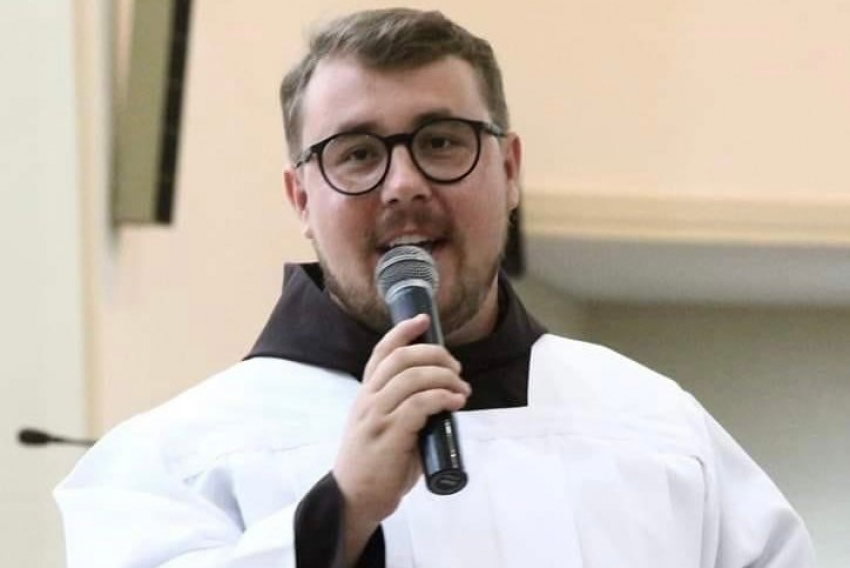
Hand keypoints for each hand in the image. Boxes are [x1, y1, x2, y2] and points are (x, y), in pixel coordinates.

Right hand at [333, 314, 469, 562]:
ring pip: (412, 378)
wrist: (355, 499)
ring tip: (461, 388)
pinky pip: (419, 405)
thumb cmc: (375, 464)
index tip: (424, 319)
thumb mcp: (383, 425)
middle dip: (434, 354)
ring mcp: (377, 416)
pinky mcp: (389, 436)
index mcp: (366, 394)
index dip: (402, 331)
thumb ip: (404, 407)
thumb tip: (441, 395)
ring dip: (444, 376)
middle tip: (456, 368)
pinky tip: (455, 401)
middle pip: (401, 358)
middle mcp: (368, 399)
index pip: (381, 352)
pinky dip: (442, 397)